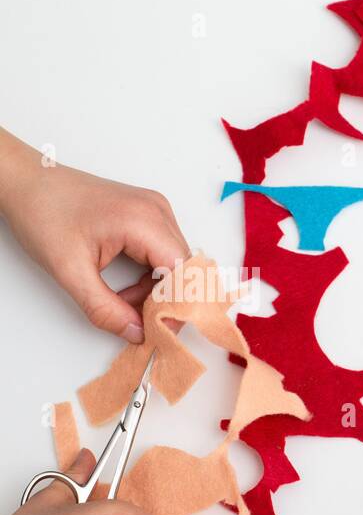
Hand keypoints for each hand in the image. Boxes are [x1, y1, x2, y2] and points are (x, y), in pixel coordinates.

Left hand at [0, 128, 187, 342]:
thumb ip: (105, 309)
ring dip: (156, 290)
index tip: (157, 329)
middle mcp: (158, 212)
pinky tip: (126, 282)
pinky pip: (166, 253)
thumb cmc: (42, 213)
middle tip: (133, 317)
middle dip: (162, 300)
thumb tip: (136, 333)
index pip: (184, 274)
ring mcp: (156, 210)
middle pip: (183, 270)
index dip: (176, 306)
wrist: (26, 182)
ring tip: (122, 297)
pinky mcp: (149, 214)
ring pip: (176, 264)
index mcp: (144, 221)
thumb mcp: (70, 271)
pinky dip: (151, 275)